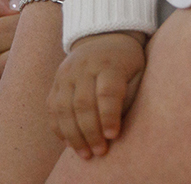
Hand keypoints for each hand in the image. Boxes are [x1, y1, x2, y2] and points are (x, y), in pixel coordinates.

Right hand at [48, 31, 145, 158]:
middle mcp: (84, 67)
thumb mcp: (137, 72)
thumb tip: (116, 128)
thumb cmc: (127, 62)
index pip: (106, 92)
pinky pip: (52, 108)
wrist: (104, 36)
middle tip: (100, 152)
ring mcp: (66, 73)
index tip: (113, 136)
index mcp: (109, 63)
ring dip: (73, 135)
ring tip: (85, 154)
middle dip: (91, 132)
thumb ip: (128, 96)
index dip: (108, 116)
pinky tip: (69, 143)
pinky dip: (59, 128)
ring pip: (63, 108)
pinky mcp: (56, 81)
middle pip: (82, 103)